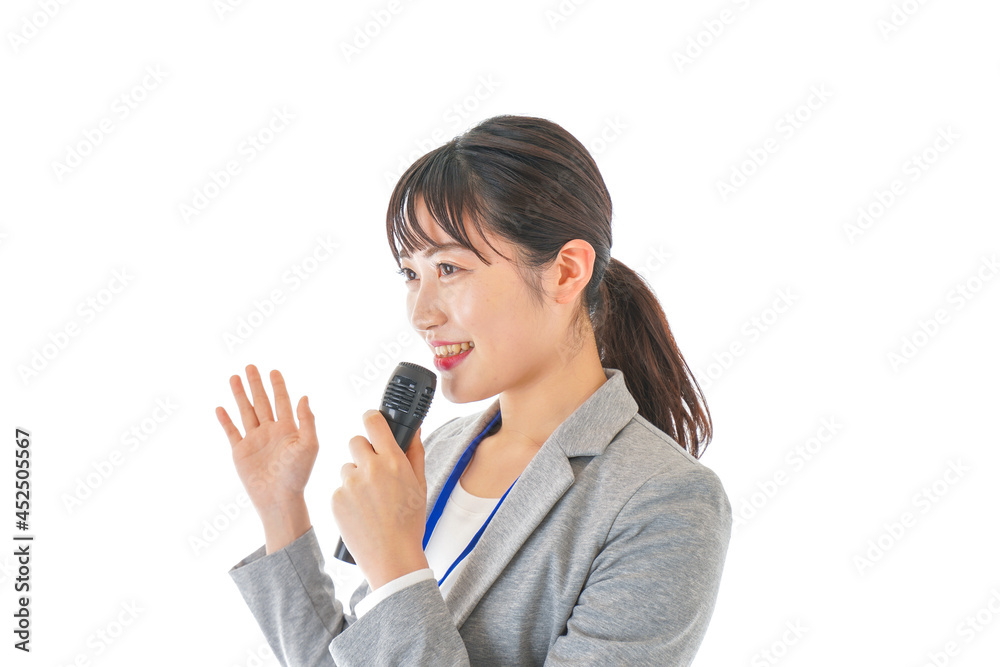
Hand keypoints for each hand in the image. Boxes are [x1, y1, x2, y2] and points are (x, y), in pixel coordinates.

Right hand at [216, 364, 318, 515]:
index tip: (273, 371)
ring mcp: (254, 440)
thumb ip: (307, 420)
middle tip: (250, 366)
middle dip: (256, 384)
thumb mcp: (309, 445)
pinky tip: (221, 408)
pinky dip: (225, 420)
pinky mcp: (241, 452)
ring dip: (240, 395)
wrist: (279, 498)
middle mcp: (270, 431)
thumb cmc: (298, 474)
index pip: (282, 401)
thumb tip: (304, 396)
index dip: (278, 386)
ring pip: (245, 412)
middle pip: (261, 402)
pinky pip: (231, 432)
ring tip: (234, 377)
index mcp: (288, 429)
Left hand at [332, 410, 429, 588]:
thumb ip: (415, 452)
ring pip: (347, 467)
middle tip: (374, 472)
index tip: (372, 422)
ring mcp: (349, 484)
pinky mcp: (335, 500)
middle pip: (355, 441)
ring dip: (355, 477)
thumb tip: (414, 429)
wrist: (391, 557)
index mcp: (393, 461)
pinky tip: (361, 512)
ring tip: (370, 500)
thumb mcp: (420, 485)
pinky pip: (339, 488)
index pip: (373, 422)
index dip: (372, 419)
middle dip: (363, 452)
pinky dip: (347, 497)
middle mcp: (369, 468)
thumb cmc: (409, 522)